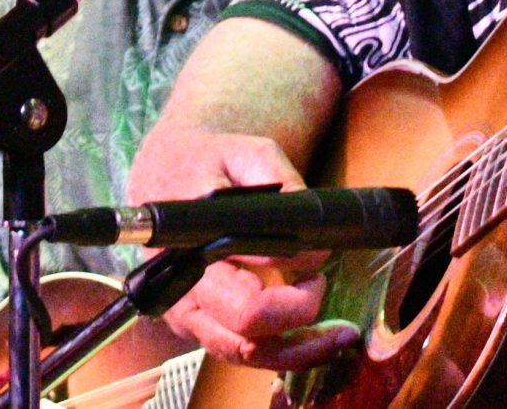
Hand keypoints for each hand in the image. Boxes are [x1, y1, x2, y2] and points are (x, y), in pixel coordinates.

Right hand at [125, 130, 361, 370]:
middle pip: (245, 334)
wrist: (168, 169)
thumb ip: (283, 186)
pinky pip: (239, 351)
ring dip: (295, 352)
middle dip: (298, 323)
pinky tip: (312, 339)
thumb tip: (310, 228)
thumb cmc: (211, 160)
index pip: (247, 296)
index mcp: (191, 246)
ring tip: (338, 337)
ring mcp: (186, 313)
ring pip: (242, 353)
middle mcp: (183, 289)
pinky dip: (280, 352)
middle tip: (324, 290)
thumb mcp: (251, 153)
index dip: (293, 292)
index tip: (316, 267)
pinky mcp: (197, 323)